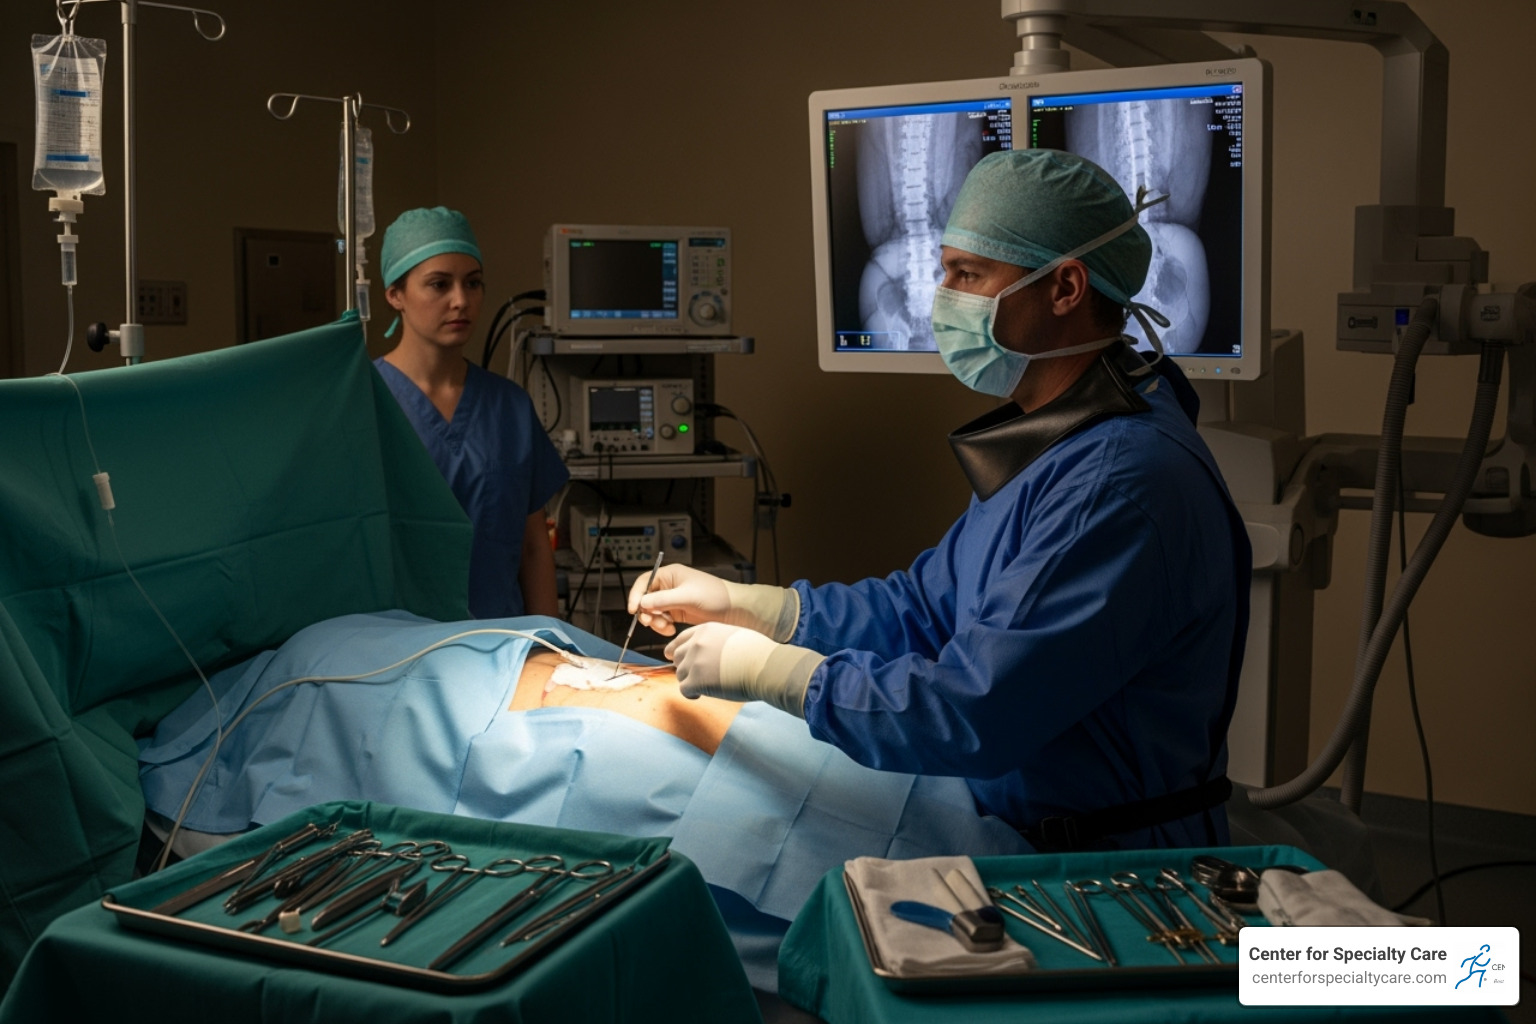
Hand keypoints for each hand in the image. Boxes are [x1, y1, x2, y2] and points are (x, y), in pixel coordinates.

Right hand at [628, 565, 794, 639]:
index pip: (644, 582)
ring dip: (655, 622)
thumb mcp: (687, 596)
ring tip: (667, 628)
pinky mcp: (677, 612)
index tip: (633, 610)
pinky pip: (661, 620)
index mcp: (670, 575)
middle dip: (647, 612)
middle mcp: (669, 586)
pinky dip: (662, 627)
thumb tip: (642, 603)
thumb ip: (663, 600)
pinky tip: (671, 630)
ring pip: (652, 612)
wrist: (735, 610)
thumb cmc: (716, 596)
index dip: (636, 595)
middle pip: (645, 599)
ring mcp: (672, 600)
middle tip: (653, 623)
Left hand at [663, 622, 815, 716]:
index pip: (681, 639)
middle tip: (697, 676)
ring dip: (690, 681)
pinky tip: (701, 695)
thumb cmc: (757, 654)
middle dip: (685, 667)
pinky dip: (691, 694)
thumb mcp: (733, 635)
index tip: (670, 656)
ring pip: (680, 675)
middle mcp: (696, 644)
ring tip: (705, 686)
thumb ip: (716, 641)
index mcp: (705, 630)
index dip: (675, 649)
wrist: (765, 667)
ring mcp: (695, 662)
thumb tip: (709, 653)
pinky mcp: (696, 680)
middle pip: (677, 657)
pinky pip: (683, 689)